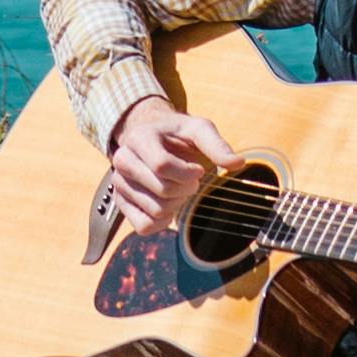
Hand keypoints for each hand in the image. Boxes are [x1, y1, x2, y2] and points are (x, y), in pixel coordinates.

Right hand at [100, 100, 228, 239]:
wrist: (153, 139)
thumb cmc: (177, 135)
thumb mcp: (198, 130)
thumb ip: (217, 145)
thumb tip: (238, 164)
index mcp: (139, 138)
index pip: (162, 165)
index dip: (187, 173)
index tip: (198, 169)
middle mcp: (122, 161)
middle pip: (162, 190)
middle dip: (185, 188)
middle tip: (188, 178)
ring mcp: (118, 184)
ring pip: (156, 210)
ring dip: (176, 203)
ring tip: (176, 187)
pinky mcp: (121, 204)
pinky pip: (144, 227)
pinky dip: (163, 221)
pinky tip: (168, 204)